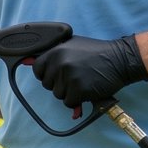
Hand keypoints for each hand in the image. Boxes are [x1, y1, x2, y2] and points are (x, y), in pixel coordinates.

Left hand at [31, 34, 147, 108]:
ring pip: (58, 95)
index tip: (57, 74)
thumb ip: (52, 53)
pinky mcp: (79, 90)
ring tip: (83, 81)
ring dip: (69, 92)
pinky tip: (88, 89)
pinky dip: (77, 101)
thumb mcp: (72, 45)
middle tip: (76, 76)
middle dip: (59, 84)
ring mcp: (69, 77)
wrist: (120, 59)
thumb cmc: (97, 53)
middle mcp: (60, 64)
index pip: (37, 69)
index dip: (46, 74)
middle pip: (47, 84)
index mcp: (55, 52)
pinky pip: (69, 103)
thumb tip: (26, 61)